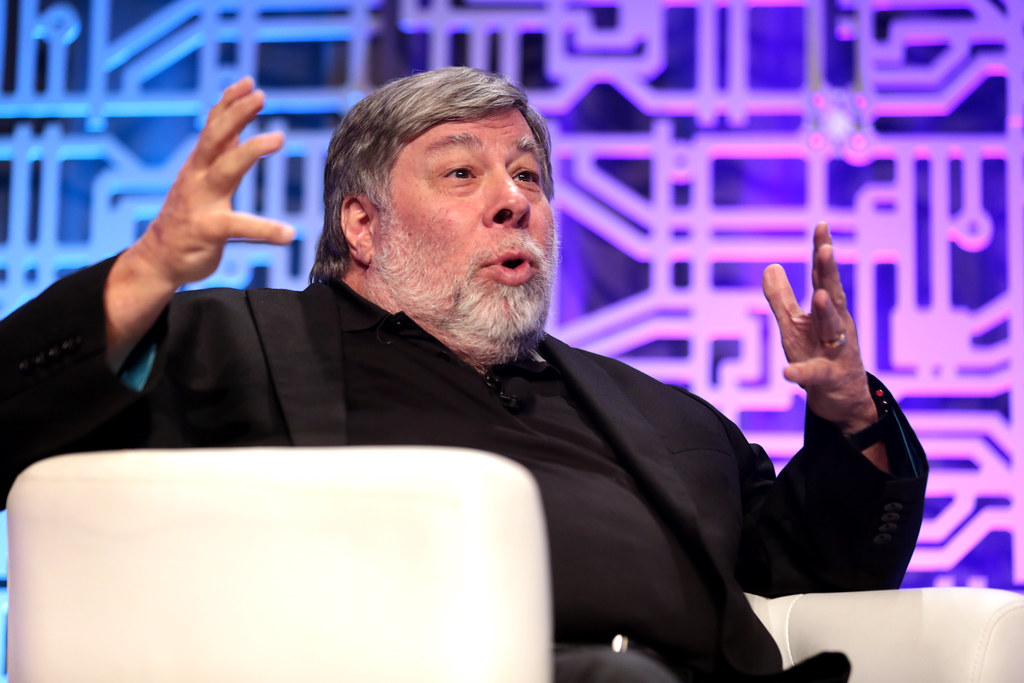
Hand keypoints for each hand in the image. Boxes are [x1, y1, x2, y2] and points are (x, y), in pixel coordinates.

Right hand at [129, 76, 293, 288]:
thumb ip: (217, 157)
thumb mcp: (199, 181)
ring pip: (226, 168)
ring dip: (251, 150)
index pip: (212, 127)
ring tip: (279, 137)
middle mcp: (197, 177)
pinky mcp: (207, 230)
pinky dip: (266, 229)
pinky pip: (239, 227)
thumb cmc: (186, 218)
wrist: (158, 259)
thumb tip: (233, 128)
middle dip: (236, 113)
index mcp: (198, 165)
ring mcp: (200, 202)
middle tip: (260, 95)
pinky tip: (288, 233)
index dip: (228, 103)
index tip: (248, 82)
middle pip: (215, 137)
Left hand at [762, 222, 876, 434]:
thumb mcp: (795, 325)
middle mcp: (837, 326)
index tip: (821, 225)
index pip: (824, 277)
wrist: (841, 399)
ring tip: (818, 296)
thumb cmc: (818, 354)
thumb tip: (770, 266)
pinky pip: (814, 374)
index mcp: (828, 310)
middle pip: (833, 295)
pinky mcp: (829, 378)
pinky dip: (801, 372)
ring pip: (833, 330)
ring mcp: (836, 351)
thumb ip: (782, 298)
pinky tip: (787, 372)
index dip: (822, 251)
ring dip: (826, 313)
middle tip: (825, 250)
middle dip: (829, 273)